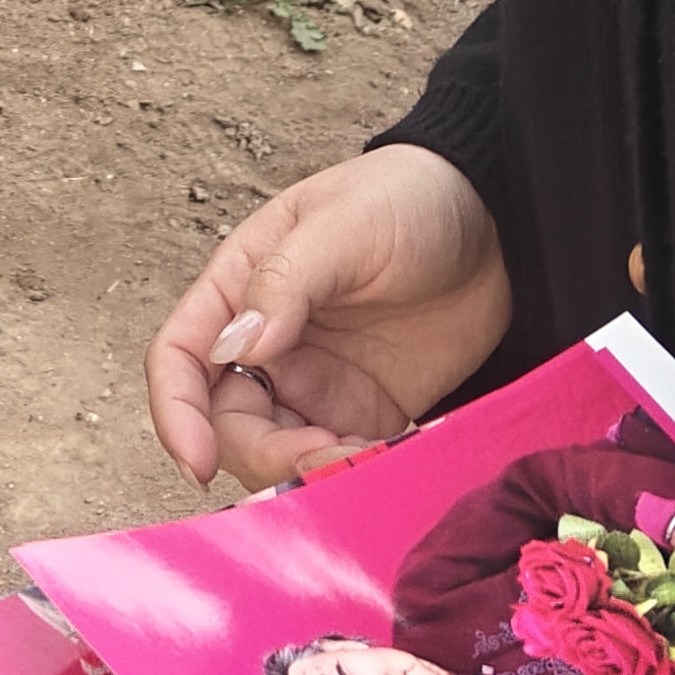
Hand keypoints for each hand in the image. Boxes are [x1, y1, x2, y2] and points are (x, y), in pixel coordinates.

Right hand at [145, 143, 510, 487]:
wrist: (497, 223)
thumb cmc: (408, 199)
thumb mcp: (344, 224)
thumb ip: (287, 282)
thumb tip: (239, 346)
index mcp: (242, 287)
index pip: (181, 357)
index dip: (177, 413)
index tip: (196, 461)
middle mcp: (267, 343)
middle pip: (227, 421)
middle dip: (261, 453)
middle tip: (319, 455)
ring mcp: (316, 382)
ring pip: (278, 451)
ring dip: (305, 472)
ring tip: (359, 457)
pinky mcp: (364, 412)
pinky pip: (338, 462)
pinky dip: (350, 475)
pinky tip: (383, 462)